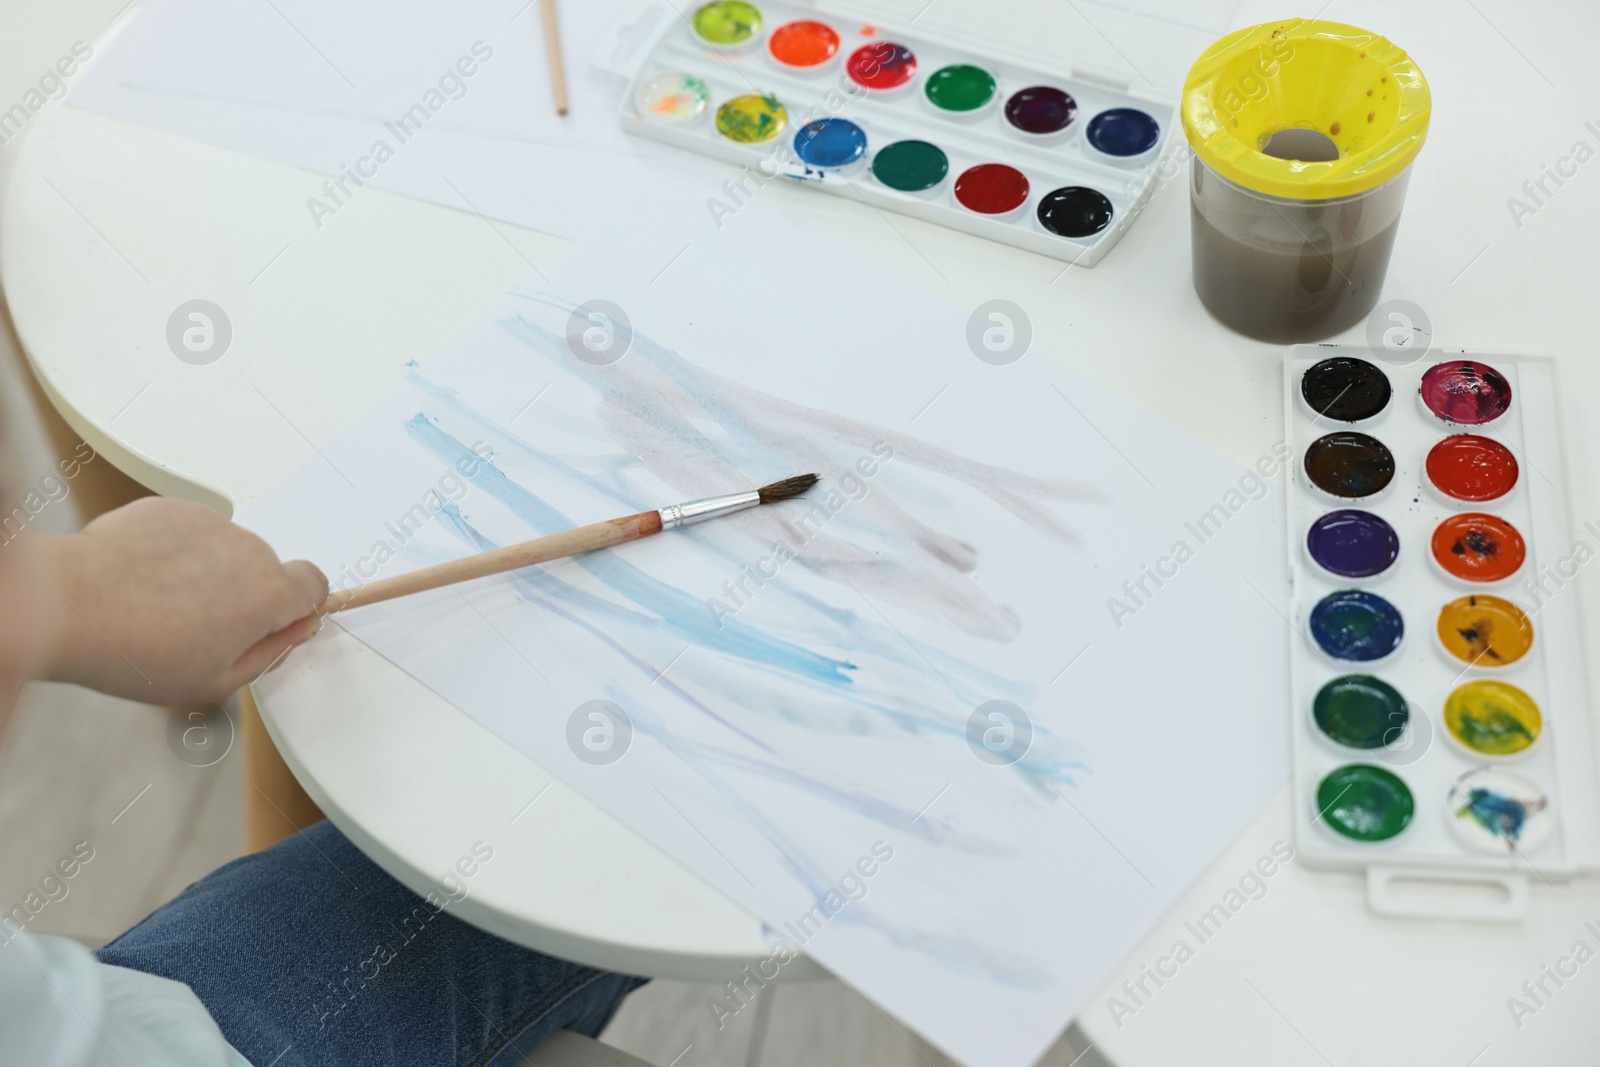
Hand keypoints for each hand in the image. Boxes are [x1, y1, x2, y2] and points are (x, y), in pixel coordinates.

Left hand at [37, 498, 327, 704]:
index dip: (299, 604)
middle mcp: (248, 550)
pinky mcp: (171, 510)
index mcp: (269, 595)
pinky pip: (187, 532)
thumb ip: (269, 654)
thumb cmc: (137, 649)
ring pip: (225, 550)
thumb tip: (293, 634)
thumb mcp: (215, 681)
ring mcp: (209, 525)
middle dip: (244, 593)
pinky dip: (174, 552)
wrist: (71, 605)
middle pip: (265, 569)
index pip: (315, 584)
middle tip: (201, 627)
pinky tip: (144, 581)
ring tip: (162, 605)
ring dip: (207, 572)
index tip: (281, 619)